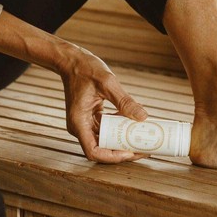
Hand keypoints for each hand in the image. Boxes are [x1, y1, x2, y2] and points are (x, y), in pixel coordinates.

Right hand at [59, 45, 149, 162]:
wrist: (72, 60)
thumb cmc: (85, 69)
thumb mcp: (107, 83)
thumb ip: (124, 101)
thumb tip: (143, 117)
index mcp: (79, 123)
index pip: (93, 151)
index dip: (112, 156)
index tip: (130, 153)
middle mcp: (80, 127)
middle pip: (101, 148)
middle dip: (123, 150)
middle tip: (143, 149)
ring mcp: (85, 123)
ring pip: (105, 139)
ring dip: (123, 140)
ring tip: (142, 138)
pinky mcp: (90, 117)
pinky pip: (106, 128)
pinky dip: (119, 127)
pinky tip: (132, 121)